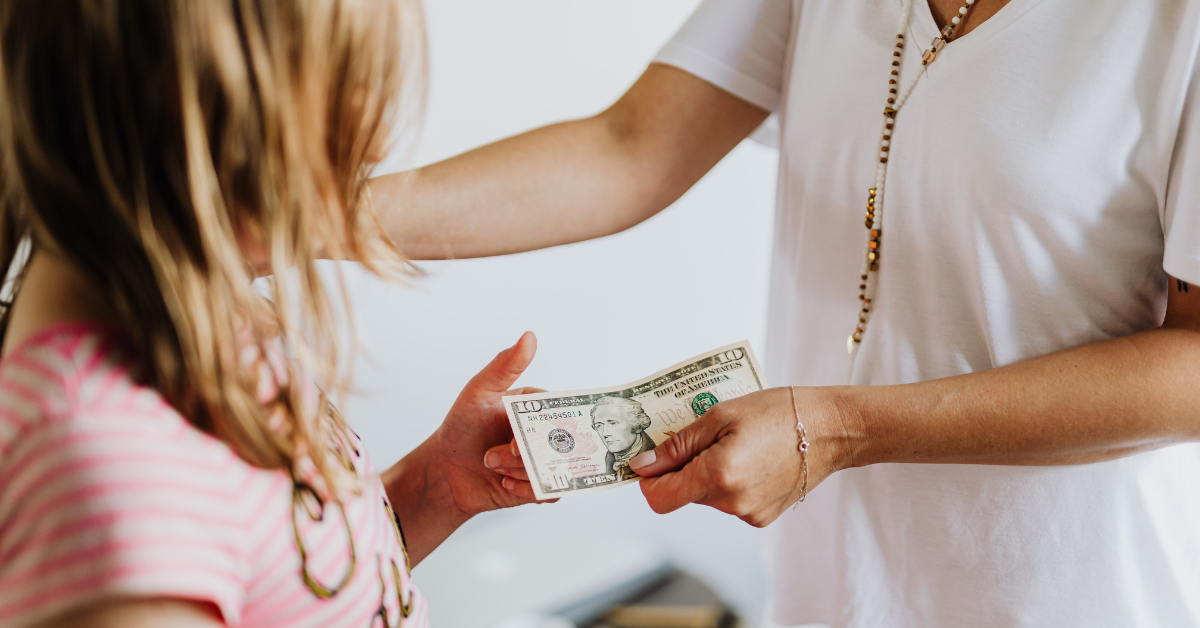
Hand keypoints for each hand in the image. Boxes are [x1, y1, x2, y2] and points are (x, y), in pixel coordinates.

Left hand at [422, 331, 552, 516]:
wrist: (445, 472)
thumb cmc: (461, 427)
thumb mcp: (479, 391)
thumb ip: (505, 366)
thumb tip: (529, 337)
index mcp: (536, 407)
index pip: (559, 412)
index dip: (545, 425)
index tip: (520, 435)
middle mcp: (544, 433)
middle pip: (560, 443)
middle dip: (528, 452)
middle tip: (502, 453)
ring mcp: (543, 460)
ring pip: (555, 469)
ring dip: (521, 471)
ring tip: (494, 465)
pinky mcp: (539, 486)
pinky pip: (550, 492)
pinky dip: (526, 489)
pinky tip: (503, 482)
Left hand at [629, 386, 861, 526]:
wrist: (830, 428)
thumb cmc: (778, 412)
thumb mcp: (720, 415)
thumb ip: (677, 444)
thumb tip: (644, 465)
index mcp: (717, 476)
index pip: (660, 498)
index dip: (649, 480)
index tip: (651, 460)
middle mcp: (731, 503)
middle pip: (684, 493)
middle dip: (685, 467)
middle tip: (707, 436)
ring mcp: (748, 514)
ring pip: (707, 497)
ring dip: (709, 473)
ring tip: (737, 444)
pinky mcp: (762, 517)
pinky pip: (730, 501)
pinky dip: (731, 482)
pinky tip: (752, 459)